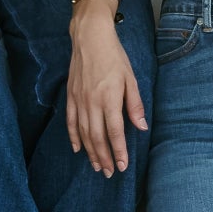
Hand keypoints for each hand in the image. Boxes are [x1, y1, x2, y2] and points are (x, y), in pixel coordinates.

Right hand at [65, 9, 146, 175]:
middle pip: (97, 137)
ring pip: (84, 133)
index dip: (119, 151)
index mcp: (109, 99)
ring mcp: (79, 100)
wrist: (90, 38)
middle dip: (104, 157)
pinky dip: (74, 137)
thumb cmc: (114, 57)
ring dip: (91, 152)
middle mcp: (92, 103)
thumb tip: (141, 127)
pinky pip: (71, 122)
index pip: (115, 132)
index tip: (123, 166)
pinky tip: (78, 149)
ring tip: (97, 166)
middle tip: (110, 172)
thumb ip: (134, 105)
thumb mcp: (131, 78)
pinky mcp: (71, 96)